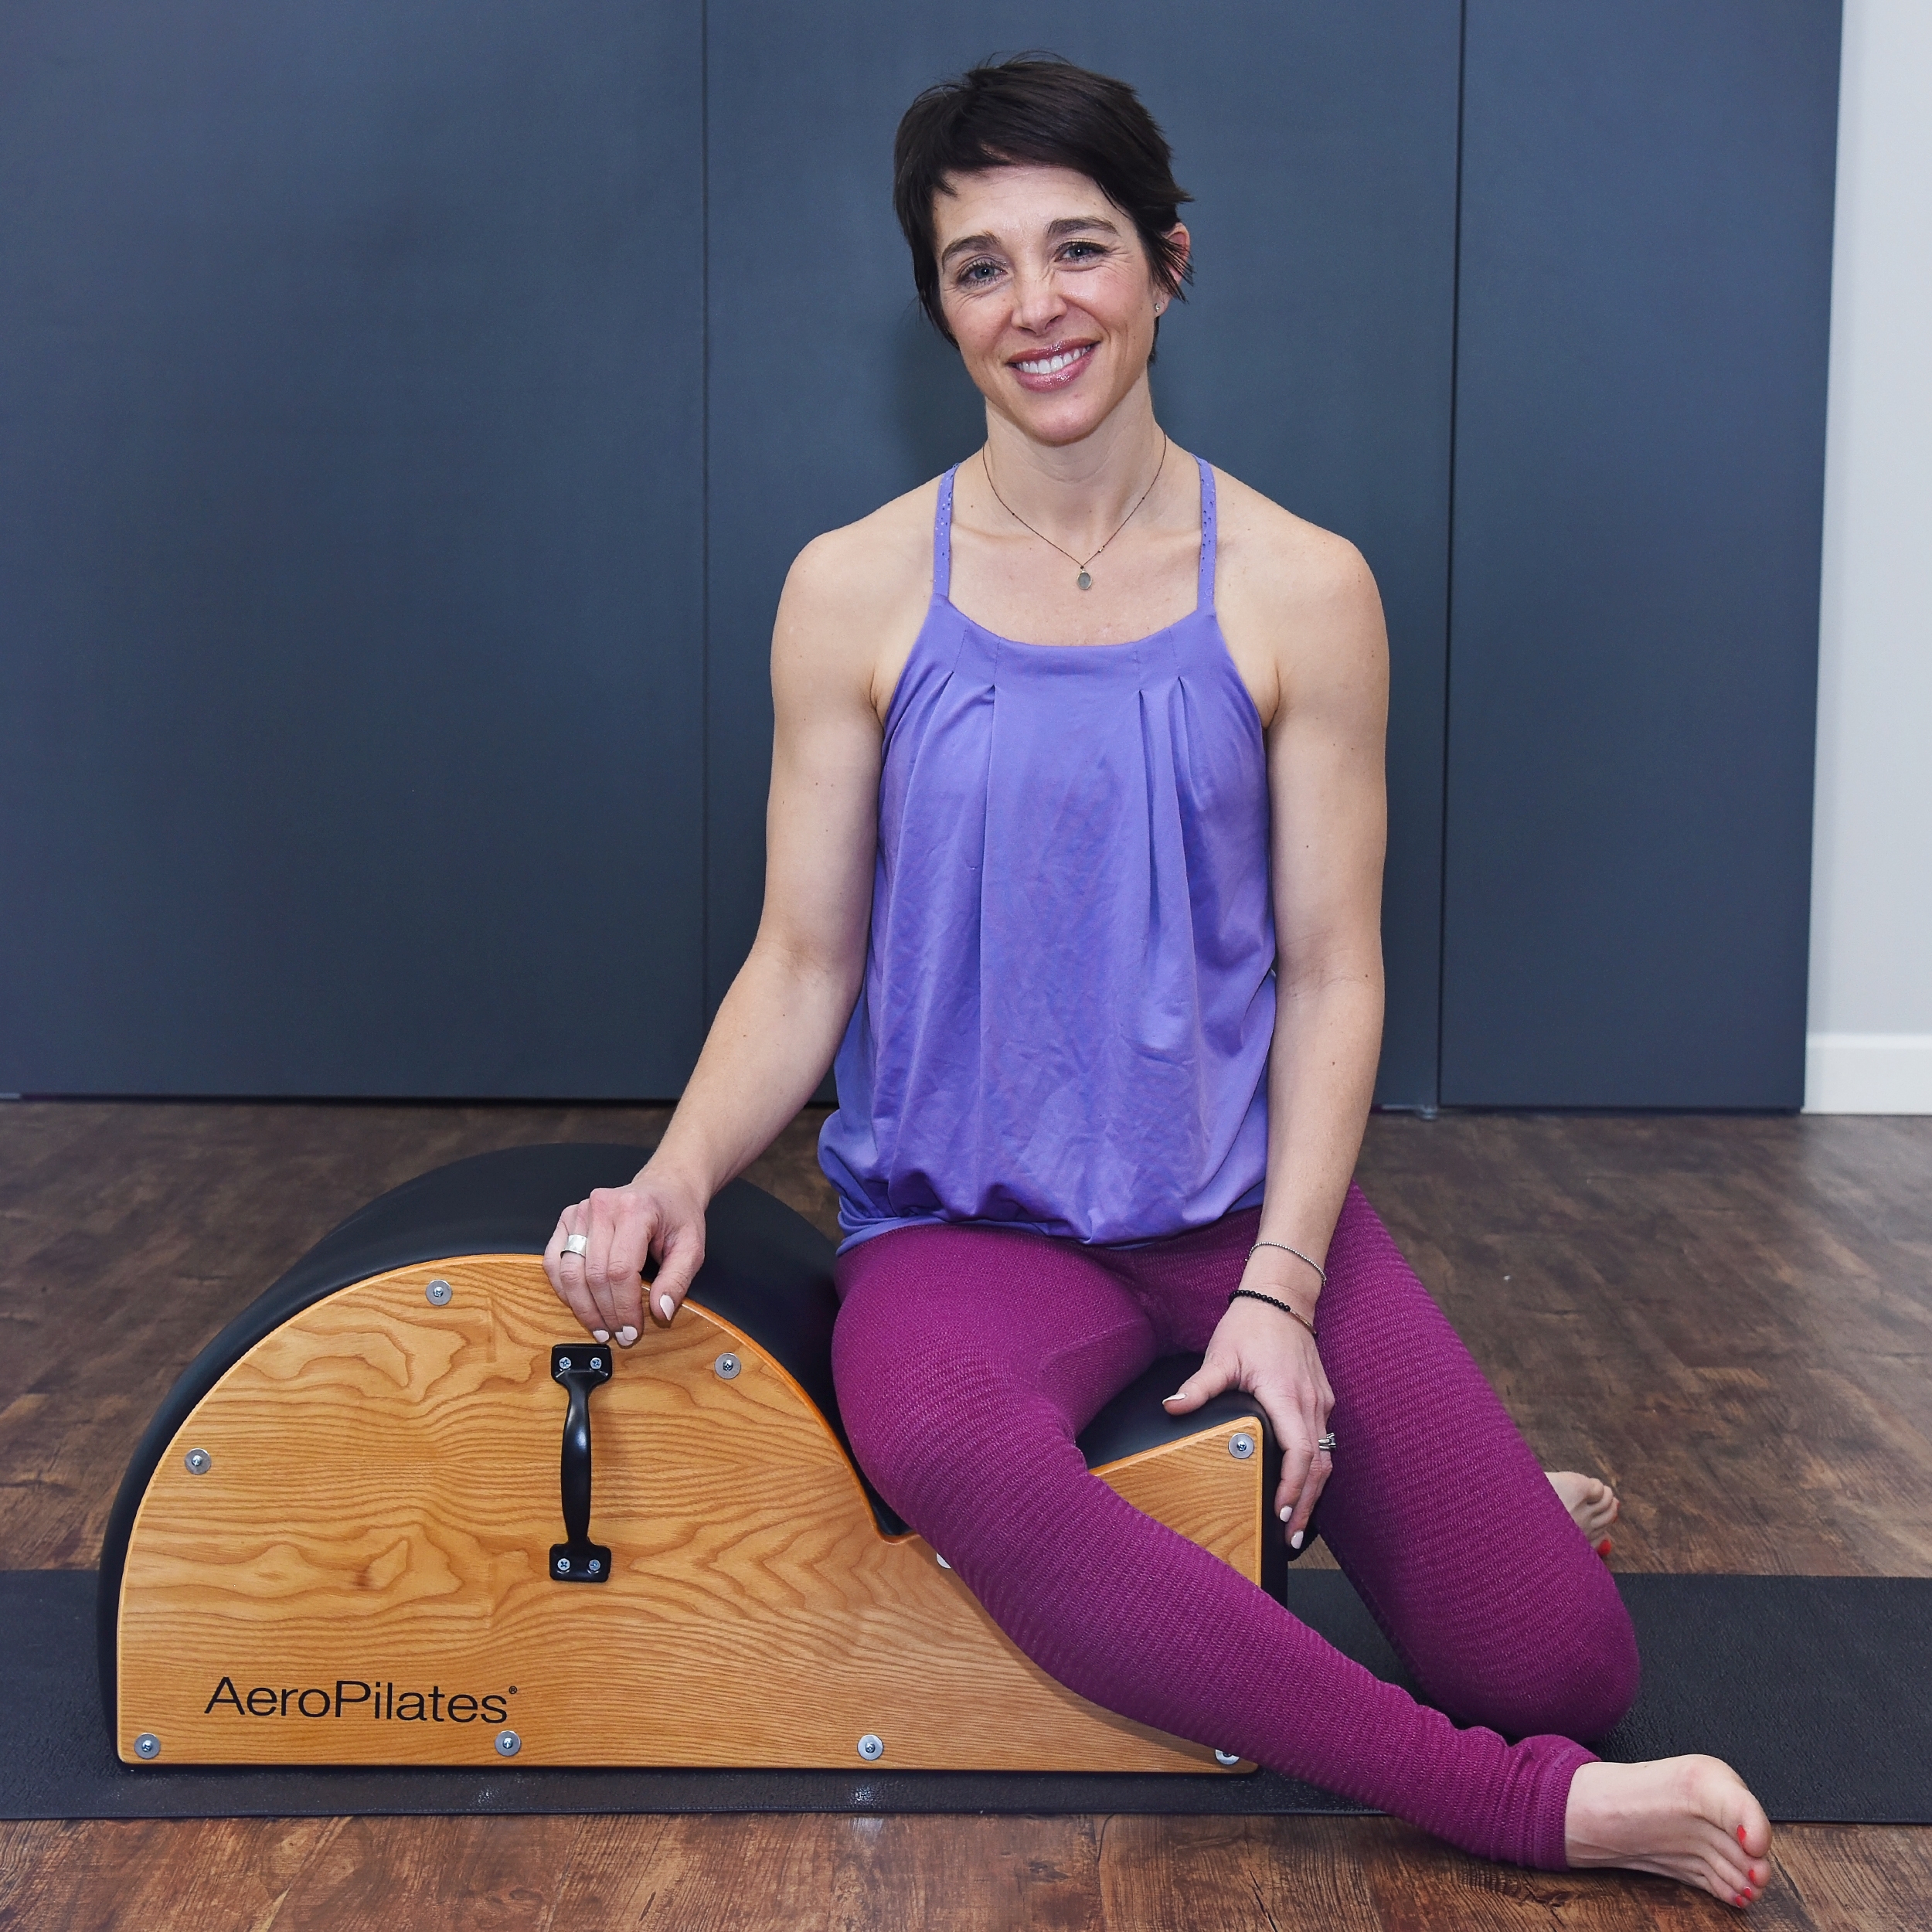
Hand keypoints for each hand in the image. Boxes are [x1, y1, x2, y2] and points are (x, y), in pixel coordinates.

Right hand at [542, 1163, 706, 1345]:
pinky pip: (554, 1261)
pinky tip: (580, 1304)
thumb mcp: (691, 1247)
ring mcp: (581, 1211)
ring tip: (600, 1327)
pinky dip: (563, 1288)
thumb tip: (660, 1312)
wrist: (665, 1187)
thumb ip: (677, 1280)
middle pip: (594, 1275)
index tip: (632, 1330)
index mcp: (635, 1210)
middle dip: (606, 1313)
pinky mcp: (568, 1218)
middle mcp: (603, 1207)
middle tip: (618, 1335)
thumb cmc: (677, 1215)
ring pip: (570, 1272)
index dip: (624, 1308)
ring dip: (583, 1307)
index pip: (621, 1271)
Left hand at [1161, 1282, 1333, 1547]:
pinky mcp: (1321, 1400)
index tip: (1281, 1514)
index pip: (1299, 1453)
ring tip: (1297, 1525)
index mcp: (1286, 1396)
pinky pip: (1323, 1442)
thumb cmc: (1251, 1326)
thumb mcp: (1221, 1355)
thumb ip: (1199, 1386)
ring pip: (1325, 1456)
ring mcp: (1320, 1402)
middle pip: (1319, 1466)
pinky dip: (1315, 1470)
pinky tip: (1302, 1489)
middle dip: (1307, 1506)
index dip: (1292, 1488)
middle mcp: (1310, 1403)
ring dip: (1314, 1492)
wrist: (1282, 1298)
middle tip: (1292, 1539)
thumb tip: (1172, 1407)